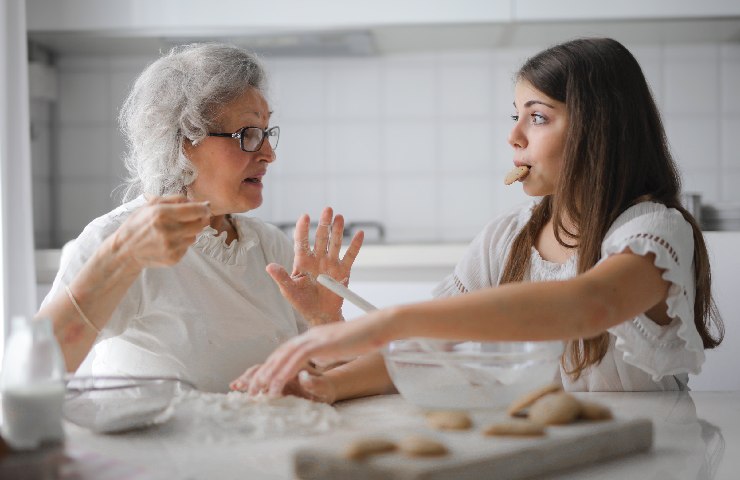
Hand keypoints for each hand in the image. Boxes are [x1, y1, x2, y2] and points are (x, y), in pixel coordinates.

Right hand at [111, 195, 210, 269]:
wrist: (125, 250)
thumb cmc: (138, 224)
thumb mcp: (151, 205)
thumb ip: (176, 200)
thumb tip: (199, 202)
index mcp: (162, 214)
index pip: (196, 210)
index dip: (204, 208)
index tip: (205, 208)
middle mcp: (168, 231)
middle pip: (200, 224)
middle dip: (199, 219)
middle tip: (191, 218)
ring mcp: (172, 247)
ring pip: (195, 236)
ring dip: (189, 232)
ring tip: (174, 230)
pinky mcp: (174, 258)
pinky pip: (187, 247)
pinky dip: (182, 243)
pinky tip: (169, 241)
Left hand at [232, 310, 393, 397]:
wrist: (378, 326)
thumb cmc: (364, 338)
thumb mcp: (339, 347)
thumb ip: (325, 353)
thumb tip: (316, 363)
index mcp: (313, 336)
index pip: (285, 351)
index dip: (271, 366)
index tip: (261, 382)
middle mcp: (310, 335)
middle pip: (279, 353)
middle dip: (263, 372)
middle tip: (251, 390)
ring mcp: (315, 338)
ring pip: (284, 356)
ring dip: (269, 374)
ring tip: (258, 391)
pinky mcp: (321, 343)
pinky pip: (297, 359)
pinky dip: (284, 372)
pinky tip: (276, 384)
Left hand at [267, 207, 362, 324]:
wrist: (320, 314)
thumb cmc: (302, 301)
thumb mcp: (289, 290)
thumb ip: (281, 277)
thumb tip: (269, 266)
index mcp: (302, 261)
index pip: (301, 242)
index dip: (303, 229)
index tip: (305, 216)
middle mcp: (317, 259)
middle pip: (321, 238)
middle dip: (324, 224)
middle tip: (327, 209)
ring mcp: (331, 264)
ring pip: (335, 243)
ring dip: (337, 230)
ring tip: (340, 217)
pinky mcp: (343, 271)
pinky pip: (350, 256)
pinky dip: (355, 245)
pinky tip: (359, 234)